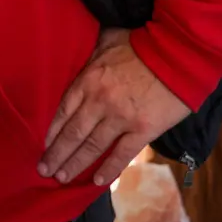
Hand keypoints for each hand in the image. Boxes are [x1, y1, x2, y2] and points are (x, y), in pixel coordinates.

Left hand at [39, 28, 189, 187]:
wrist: (178, 53)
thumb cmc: (141, 43)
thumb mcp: (106, 41)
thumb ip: (91, 54)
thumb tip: (79, 50)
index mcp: (88, 80)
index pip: (63, 111)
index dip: (52, 131)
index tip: (42, 145)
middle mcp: (99, 102)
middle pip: (72, 133)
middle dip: (56, 153)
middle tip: (43, 169)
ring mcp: (121, 118)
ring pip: (93, 146)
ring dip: (75, 164)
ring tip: (61, 178)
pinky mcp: (144, 129)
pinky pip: (123, 153)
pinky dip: (109, 168)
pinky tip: (96, 181)